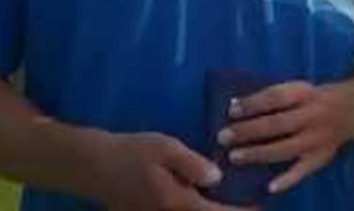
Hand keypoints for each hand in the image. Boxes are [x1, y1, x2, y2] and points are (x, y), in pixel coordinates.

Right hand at [93, 131, 256, 210]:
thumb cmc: (131, 152)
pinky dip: (197, 209)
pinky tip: (206, 198)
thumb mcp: (164, 148)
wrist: (93, 166)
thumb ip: (193, 165)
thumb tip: (219, 179)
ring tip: (233, 202)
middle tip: (251, 205)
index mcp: (177, 202)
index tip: (261, 208)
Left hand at [217, 81, 353, 194]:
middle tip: (223, 137)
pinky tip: (269, 187)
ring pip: (285, 149)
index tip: (231, 110)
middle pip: (277, 124)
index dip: (253, 104)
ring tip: (234, 157)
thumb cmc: (314, 98)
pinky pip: (303, 171)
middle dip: (248, 131)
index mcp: (304, 93)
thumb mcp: (298, 88)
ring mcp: (317, 138)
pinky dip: (287, 180)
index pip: (276, 97)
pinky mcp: (322, 157)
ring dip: (258, 154)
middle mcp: (312, 115)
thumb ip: (272, 97)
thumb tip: (236, 106)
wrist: (353, 109)